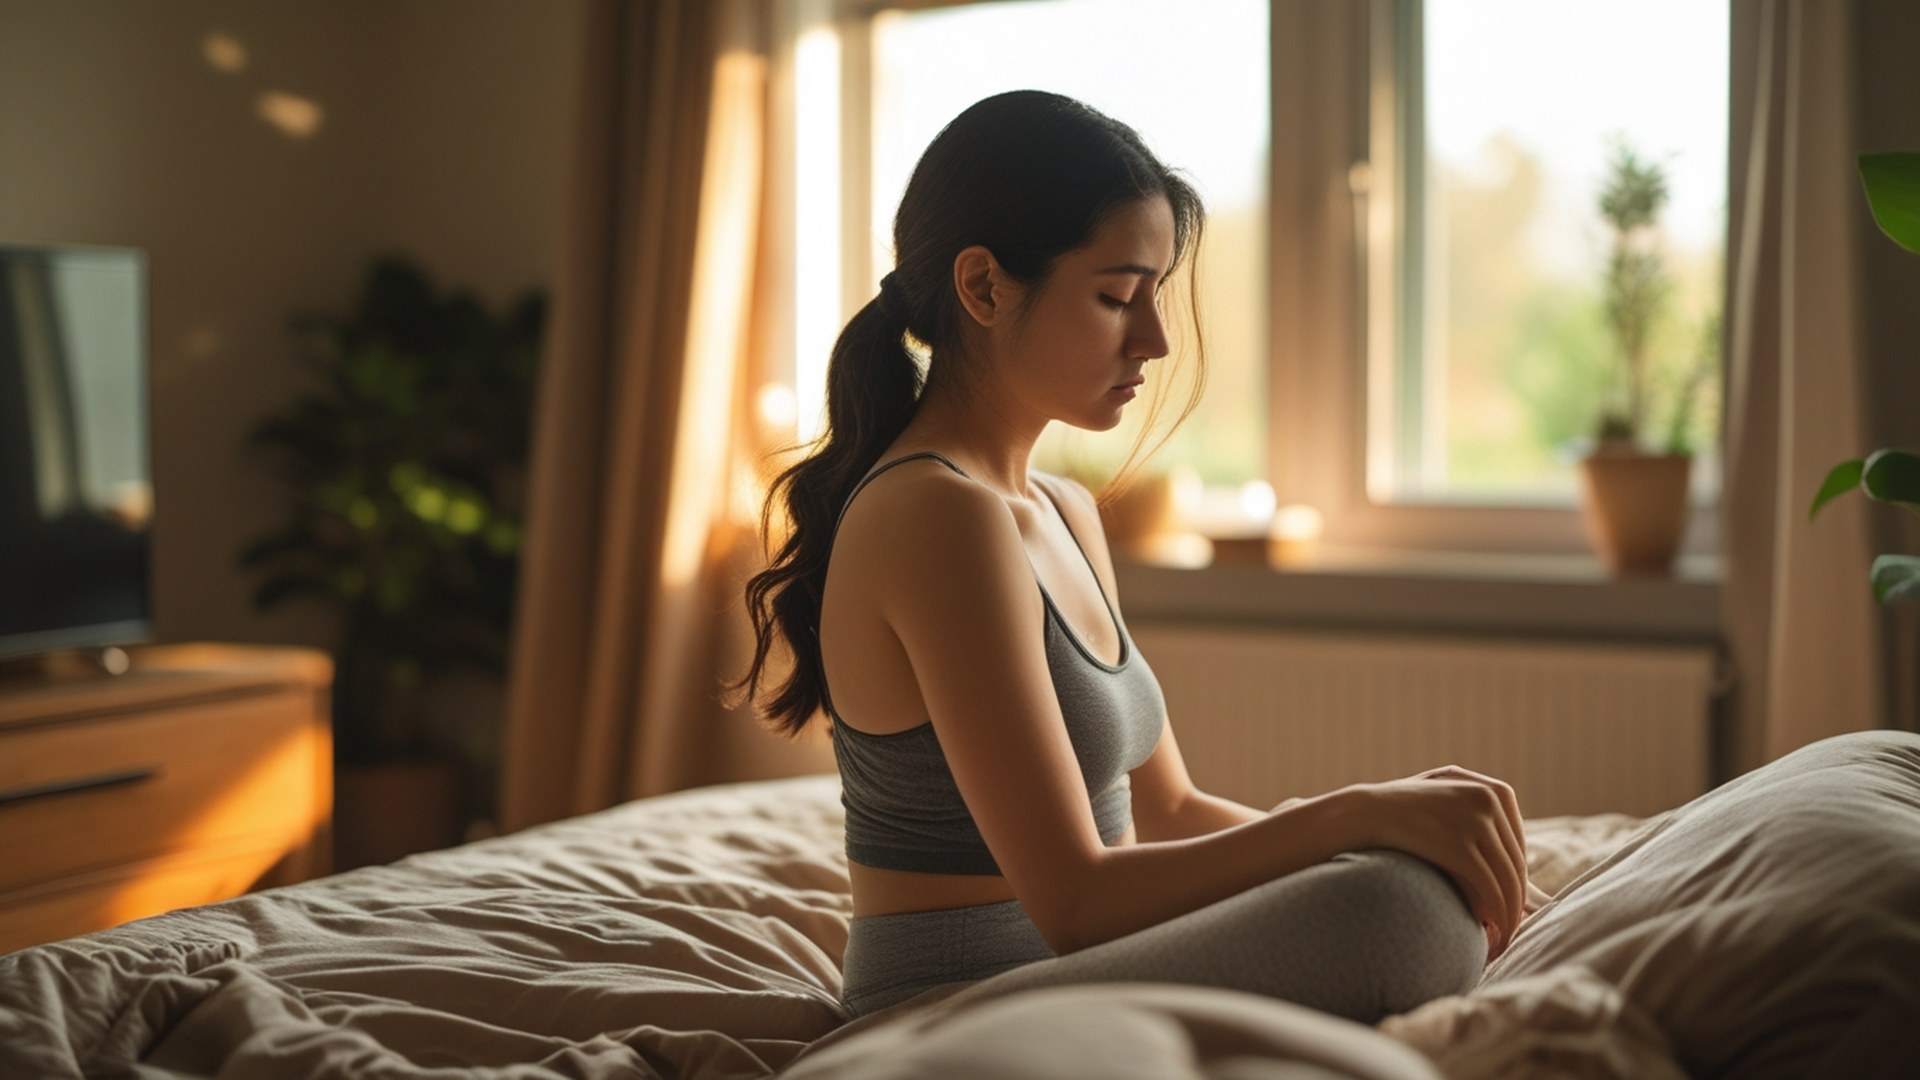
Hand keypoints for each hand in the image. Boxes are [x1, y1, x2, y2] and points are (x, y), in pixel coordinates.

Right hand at [1334, 766, 1529, 958]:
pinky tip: (1487, 937)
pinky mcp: (1459, 843)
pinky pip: (1492, 889)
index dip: (1514, 886)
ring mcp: (1474, 817)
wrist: (1356, 816)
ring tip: (1498, 946)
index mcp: (1494, 790)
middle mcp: (1489, 796)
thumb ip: (1494, 852)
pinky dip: (1496, 918)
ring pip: (1509, 881)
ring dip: (1509, 920)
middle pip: (1516, 866)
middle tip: (1506, 939)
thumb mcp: (1452, 824)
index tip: (1502, 913)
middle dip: (1514, 908)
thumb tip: (1548, 903)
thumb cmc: (1403, 826)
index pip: (1519, 850)